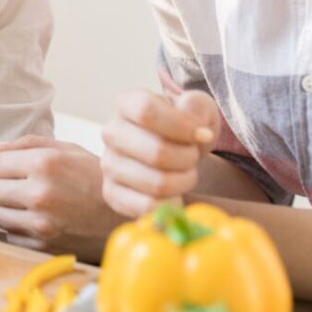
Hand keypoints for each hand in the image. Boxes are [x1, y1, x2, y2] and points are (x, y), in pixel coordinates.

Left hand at [0, 135, 123, 260]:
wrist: (123, 216)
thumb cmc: (94, 177)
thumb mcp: (67, 149)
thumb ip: (28, 144)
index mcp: (43, 163)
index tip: (3, 169)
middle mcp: (40, 193)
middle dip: (2, 186)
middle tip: (20, 185)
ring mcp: (41, 223)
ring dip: (9, 208)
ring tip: (31, 203)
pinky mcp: (43, 245)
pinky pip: (12, 235)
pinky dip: (20, 228)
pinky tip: (40, 220)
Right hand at [100, 89, 218, 217]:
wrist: (172, 156)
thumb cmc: (183, 128)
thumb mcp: (197, 109)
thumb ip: (197, 106)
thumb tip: (191, 117)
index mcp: (127, 103)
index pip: (147, 111)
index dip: (181, 126)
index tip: (203, 135)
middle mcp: (111, 132)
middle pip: (157, 152)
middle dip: (188, 158)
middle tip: (193, 156)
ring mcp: (108, 164)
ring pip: (157, 183)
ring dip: (184, 181)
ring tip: (185, 173)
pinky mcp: (111, 193)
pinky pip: (148, 207)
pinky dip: (172, 204)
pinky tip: (176, 193)